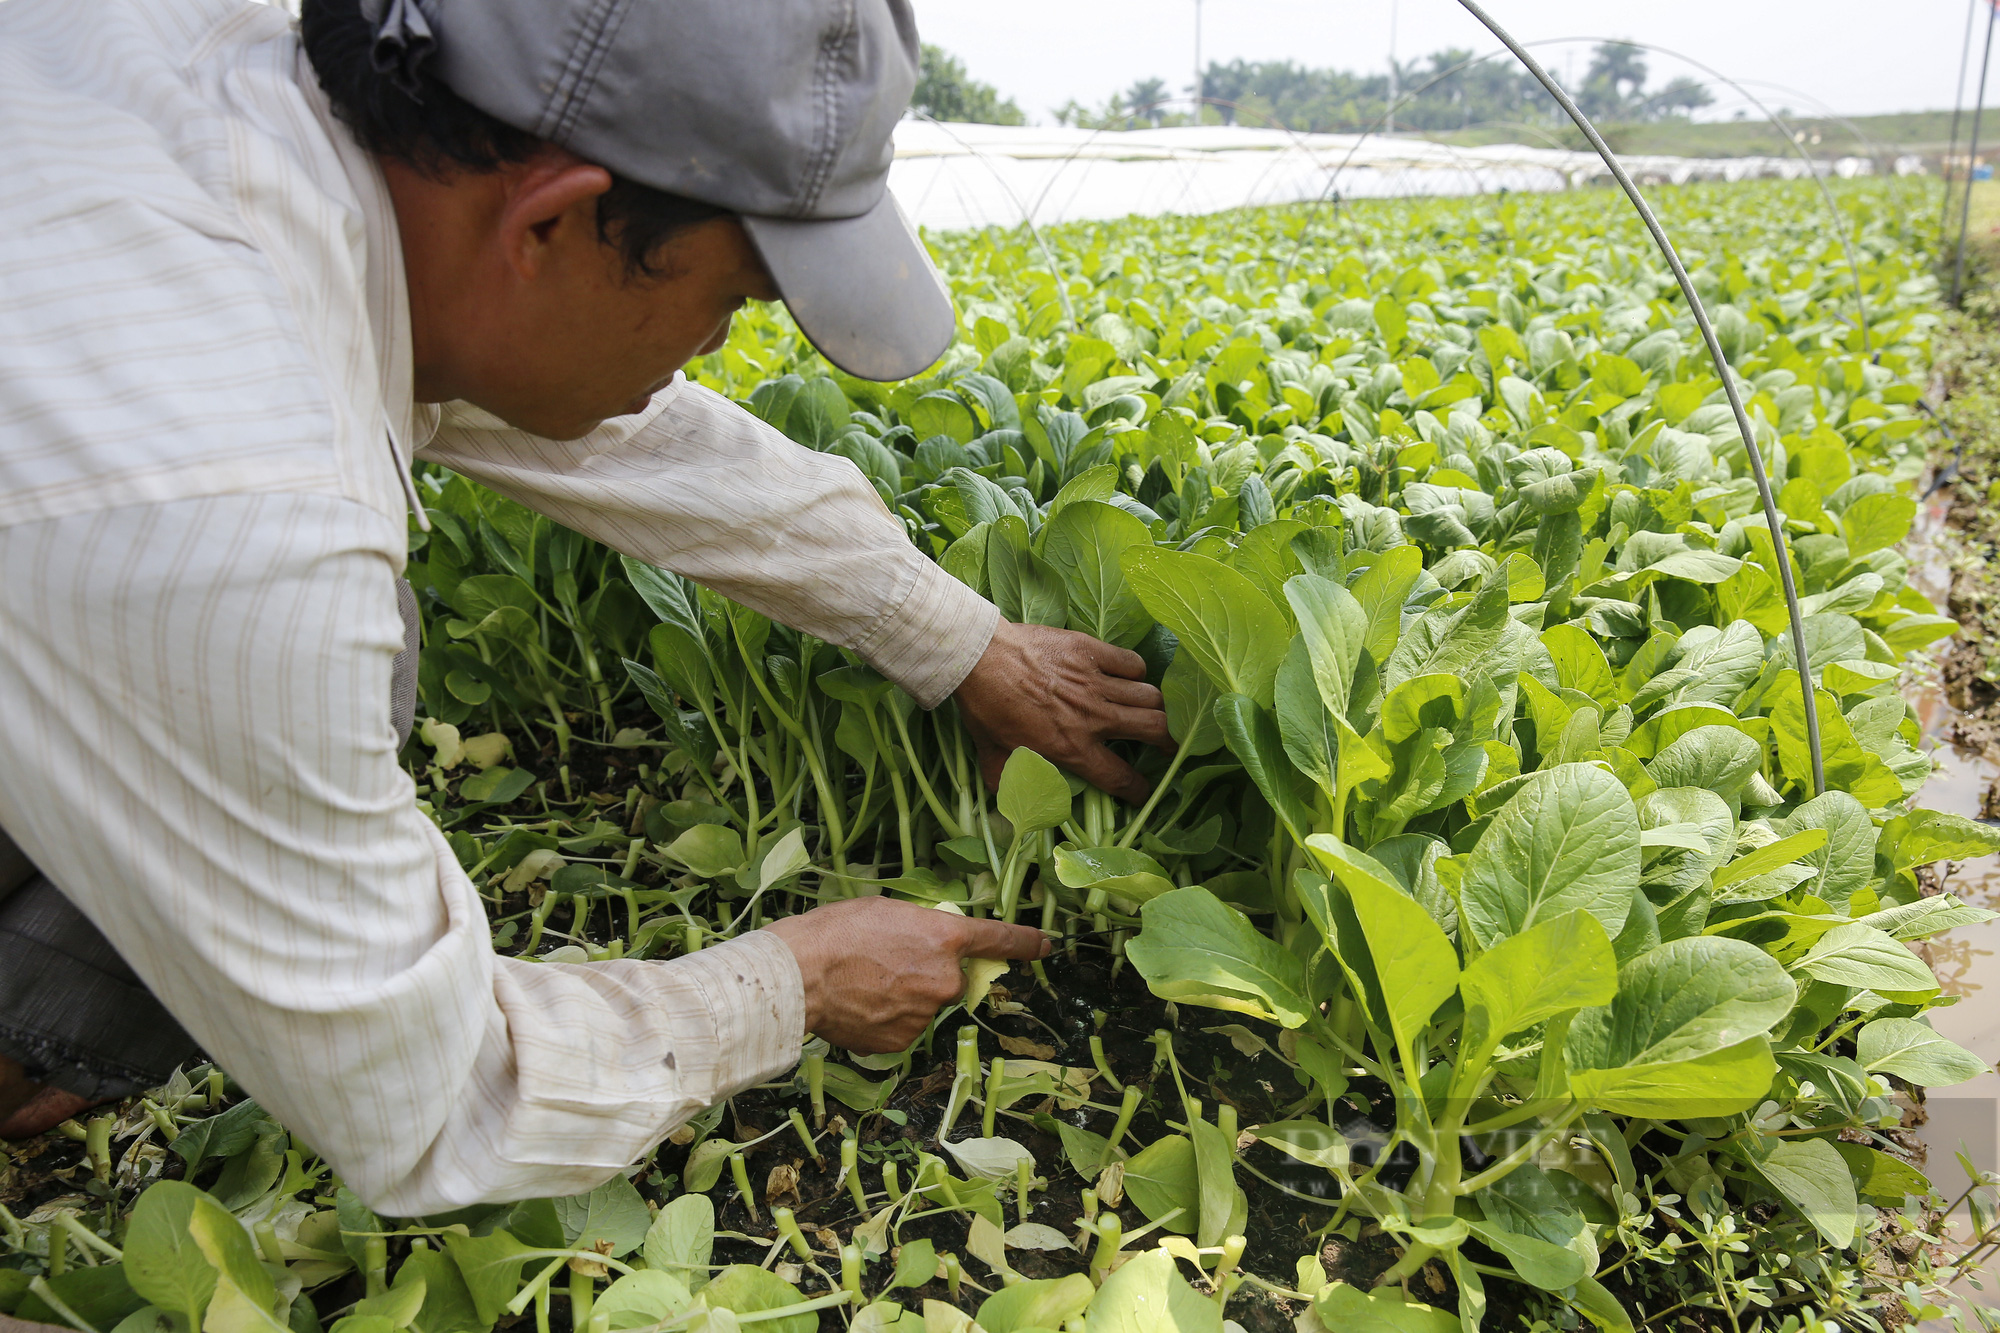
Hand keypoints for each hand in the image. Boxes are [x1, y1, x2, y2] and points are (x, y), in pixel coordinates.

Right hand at [761, 898, 1048, 1052]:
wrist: (799, 976)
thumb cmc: (836, 932)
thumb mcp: (887, 910)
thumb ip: (921, 927)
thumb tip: (929, 942)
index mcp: (945, 938)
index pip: (1000, 939)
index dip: (1026, 942)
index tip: (1045, 945)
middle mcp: (945, 980)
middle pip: (949, 978)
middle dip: (926, 972)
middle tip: (884, 962)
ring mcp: (926, 1015)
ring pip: (924, 1004)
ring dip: (904, 996)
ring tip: (862, 983)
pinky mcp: (903, 1042)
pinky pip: (905, 1027)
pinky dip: (887, 1018)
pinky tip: (859, 1005)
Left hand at [953, 620, 1171, 804]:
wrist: (980, 658)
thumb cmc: (986, 709)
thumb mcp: (992, 758)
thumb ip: (1008, 784)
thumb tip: (1008, 806)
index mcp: (1073, 748)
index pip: (1120, 777)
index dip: (1138, 790)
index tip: (1143, 791)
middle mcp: (1094, 718)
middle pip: (1155, 729)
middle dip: (1169, 742)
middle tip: (1167, 745)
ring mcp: (1096, 682)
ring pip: (1149, 696)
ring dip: (1155, 706)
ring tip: (1153, 711)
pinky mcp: (1092, 651)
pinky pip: (1131, 663)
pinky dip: (1137, 671)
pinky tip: (1130, 676)